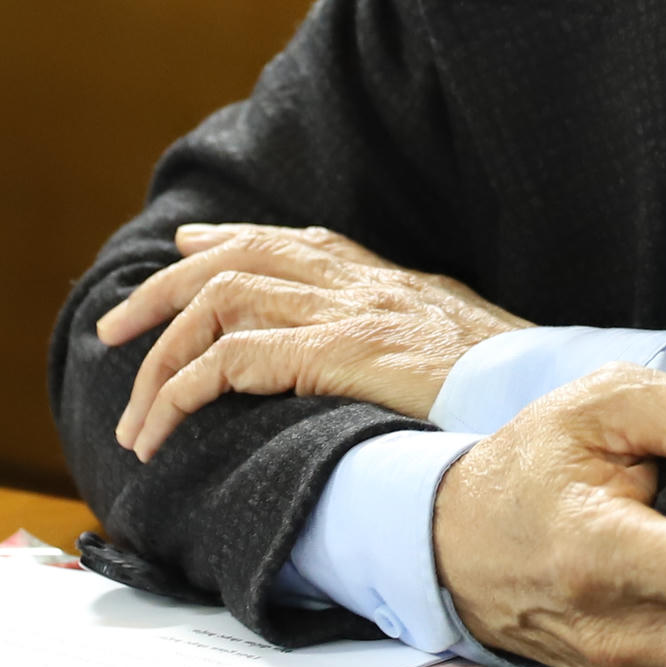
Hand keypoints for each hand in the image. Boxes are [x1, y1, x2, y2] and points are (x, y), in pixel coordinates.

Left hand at [96, 223, 530, 453]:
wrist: (552, 390)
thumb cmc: (518, 388)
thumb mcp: (463, 352)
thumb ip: (420, 342)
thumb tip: (397, 360)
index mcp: (389, 281)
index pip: (293, 242)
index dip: (230, 241)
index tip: (186, 249)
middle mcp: (361, 282)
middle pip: (236, 260)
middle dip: (163, 293)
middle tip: (113, 330)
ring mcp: (348, 311)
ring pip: (219, 304)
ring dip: (162, 361)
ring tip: (135, 419)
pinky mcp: (338, 351)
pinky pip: (233, 359)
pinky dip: (185, 389)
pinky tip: (166, 425)